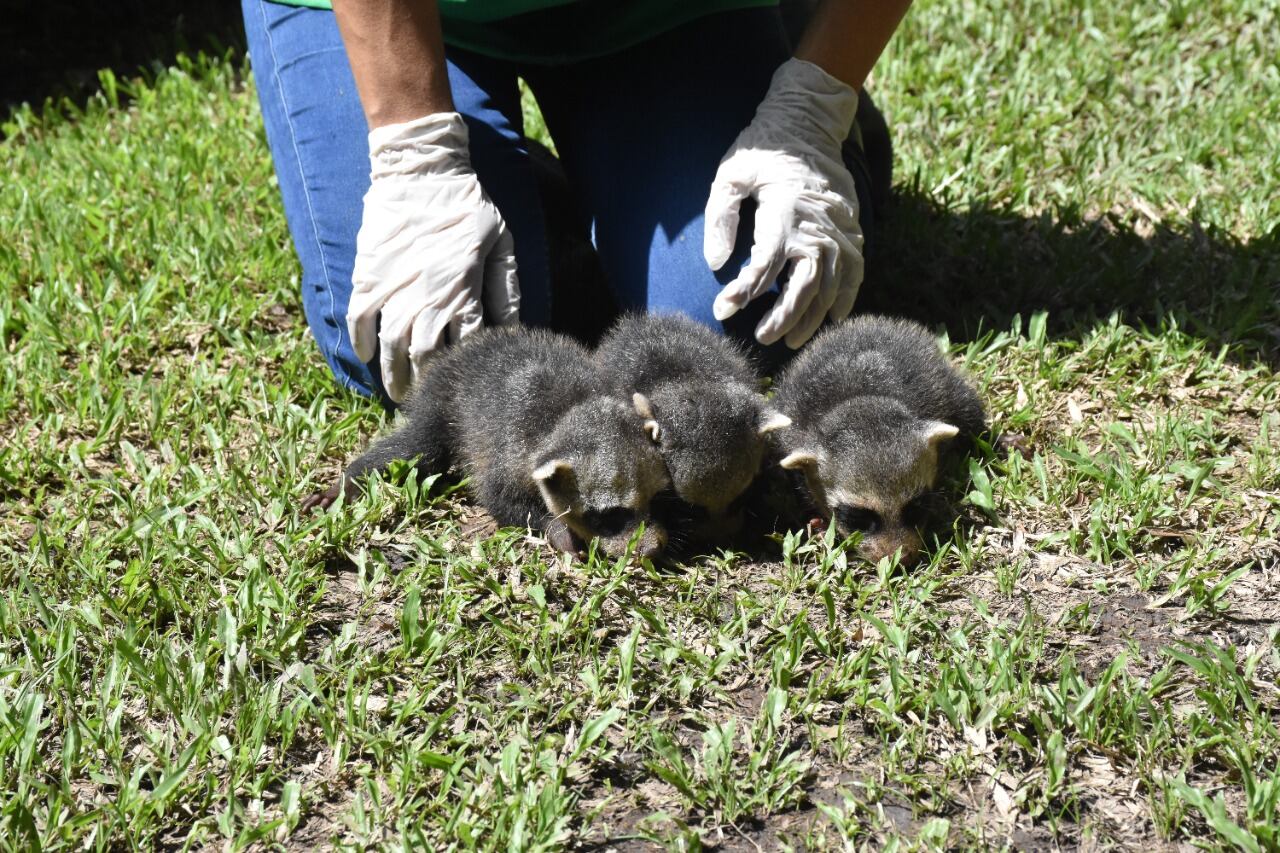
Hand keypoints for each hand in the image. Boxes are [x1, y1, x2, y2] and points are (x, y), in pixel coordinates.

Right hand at [347, 112, 519, 401]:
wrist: (421, 168)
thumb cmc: (469, 205)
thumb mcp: (503, 243)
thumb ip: (507, 288)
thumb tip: (513, 329)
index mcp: (463, 289)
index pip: (463, 347)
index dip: (462, 371)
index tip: (463, 387)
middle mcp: (427, 295)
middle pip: (425, 356)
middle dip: (426, 384)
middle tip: (427, 402)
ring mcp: (393, 286)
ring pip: (391, 345)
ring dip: (393, 374)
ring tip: (397, 392)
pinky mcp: (368, 274)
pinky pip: (359, 317)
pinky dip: (361, 341)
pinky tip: (366, 356)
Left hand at [704, 59, 862, 348]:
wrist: (808, 120)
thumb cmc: (762, 150)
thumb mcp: (730, 174)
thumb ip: (720, 218)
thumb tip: (716, 262)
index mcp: (782, 212)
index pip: (763, 265)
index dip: (742, 292)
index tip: (721, 312)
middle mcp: (815, 224)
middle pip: (807, 284)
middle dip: (786, 317)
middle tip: (764, 339)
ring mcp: (838, 226)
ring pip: (832, 283)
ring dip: (814, 316)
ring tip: (792, 340)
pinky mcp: (851, 226)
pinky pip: (855, 269)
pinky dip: (847, 296)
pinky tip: (834, 318)